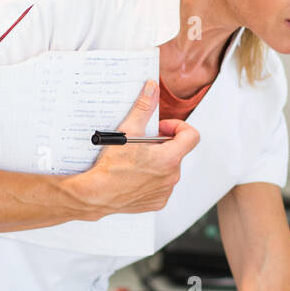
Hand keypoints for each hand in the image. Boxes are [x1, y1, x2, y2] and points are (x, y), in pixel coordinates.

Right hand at [71, 80, 199, 217]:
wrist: (98, 194)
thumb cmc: (111, 167)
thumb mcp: (128, 131)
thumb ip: (143, 107)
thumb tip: (152, 89)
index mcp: (170, 158)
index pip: (191, 136)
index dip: (178, 127)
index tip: (162, 128)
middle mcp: (172, 176)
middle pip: (177, 152)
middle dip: (162, 145)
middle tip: (142, 143)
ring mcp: (166, 190)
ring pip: (169, 169)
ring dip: (157, 162)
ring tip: (136, 160)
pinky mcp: (158, 201)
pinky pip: (161, 186)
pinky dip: (152, 179)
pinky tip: (135, 175)